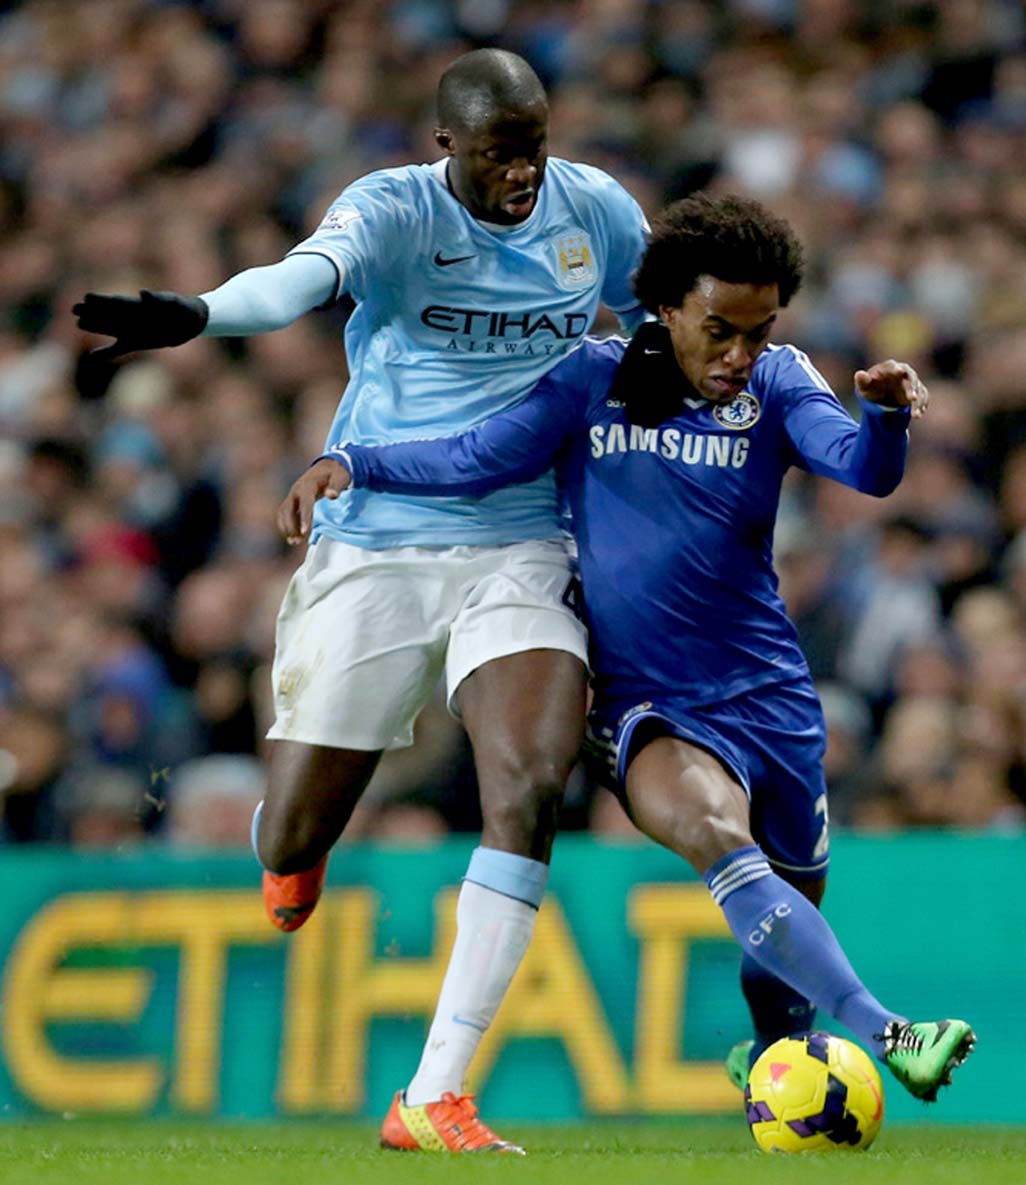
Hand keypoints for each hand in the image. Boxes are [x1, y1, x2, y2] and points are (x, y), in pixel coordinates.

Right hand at [72, 290, 208, 359]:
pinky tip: (93, 358)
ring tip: (79, 322)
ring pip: (110, 328)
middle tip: (73, 309)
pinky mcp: (136, 343)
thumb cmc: (181, 309)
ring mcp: (133, 330)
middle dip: (92, 312)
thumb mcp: (170, 304)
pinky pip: (118, 349)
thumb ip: (155, 301)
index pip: (115, 304)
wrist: (190, 322)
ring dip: (96, 325)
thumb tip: (142, 294)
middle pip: (109, 314)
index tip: (85, 299)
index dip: (100, 302)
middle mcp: (133, 317)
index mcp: (139, 307)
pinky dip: (106, 353)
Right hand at [277, 458, 351, 544]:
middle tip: (297, 542)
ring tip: (294, 542)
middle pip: (288, 509)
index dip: (304, 518)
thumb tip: (332, 496)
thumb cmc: (336, 473)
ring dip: (287, 528)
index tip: (305, 532)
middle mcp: (296, 490)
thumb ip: (337, 486)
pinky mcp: (292, 501)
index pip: (305, 503)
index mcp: (308, 484)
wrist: (328, 467)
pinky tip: (293, 537)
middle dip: (291, 526)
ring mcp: (293, 496)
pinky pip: (285, 515)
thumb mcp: (341, 477)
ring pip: (284, 513)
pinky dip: (286, 526)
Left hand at [854, 359, 928, 418]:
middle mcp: (904, 372)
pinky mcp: (917, 392)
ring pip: (919, 389)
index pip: (894, 366)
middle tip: (912, 398)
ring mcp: (912, 382)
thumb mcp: (864, 387)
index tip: (898, 371)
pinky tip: (918, 414)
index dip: (896, 368)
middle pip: (912, 377)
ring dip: (919, 402)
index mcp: (890, 367)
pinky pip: (923, 397)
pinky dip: (922, 405)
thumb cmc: (871, 388)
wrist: (879, 396)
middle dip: (912, 387)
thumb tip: (859, 374)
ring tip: (916, 415)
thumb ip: (862, 381)